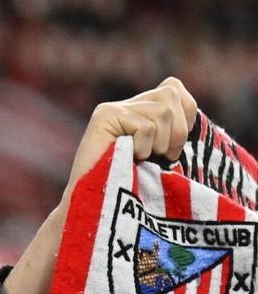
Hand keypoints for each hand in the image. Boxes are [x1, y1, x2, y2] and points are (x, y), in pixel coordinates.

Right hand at [69, 77, 198, 186]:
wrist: (98, 207)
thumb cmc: (133, 185)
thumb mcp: (161, 154)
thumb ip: (174, 131)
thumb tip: (196, 116)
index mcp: (137, 109)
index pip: (173, 87)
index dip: (186, 111)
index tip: (177, 143)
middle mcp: (123, 105)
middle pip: (170, 94)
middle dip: (178, 129)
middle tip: (166, 156)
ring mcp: (111, 109)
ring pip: (162, 111)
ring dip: (161, 143)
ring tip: (144, 159)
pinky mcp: (103, 118)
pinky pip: (145, 127)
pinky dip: (144, 148)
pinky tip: (129, 159)